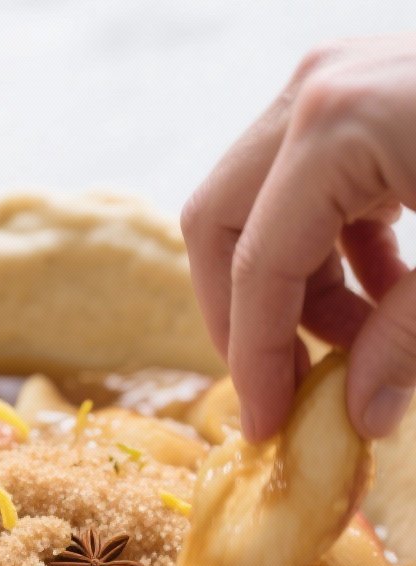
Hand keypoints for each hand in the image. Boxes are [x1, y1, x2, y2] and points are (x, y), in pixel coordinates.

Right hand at [181, 37, 415, 441]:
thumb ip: (412, 343)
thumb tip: (360, 413)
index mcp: (333, 129)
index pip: (257, 267)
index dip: (256, 360)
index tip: (266, 429)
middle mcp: (314, 92)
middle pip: (222, 223)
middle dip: (246, 317)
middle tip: (284, 387)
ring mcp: (335, 81)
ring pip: (257, 204)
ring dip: (293, 285)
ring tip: (352, 343)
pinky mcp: (363, 92)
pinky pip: (306, 183)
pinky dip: (330, 246)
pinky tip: (383, 292)